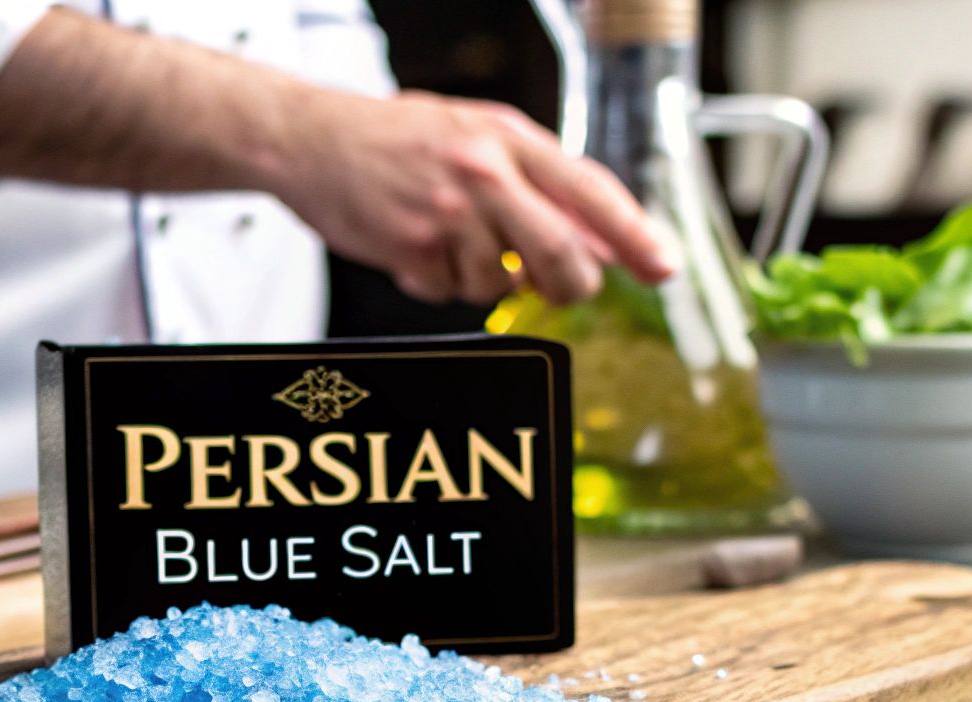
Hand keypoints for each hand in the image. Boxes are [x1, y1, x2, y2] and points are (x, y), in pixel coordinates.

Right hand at [270, 90, 676, 306]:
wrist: (310, 141)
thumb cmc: (397, 139)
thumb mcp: (478, 138)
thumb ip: (539, 184)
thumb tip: (598, 240)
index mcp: (509, 137)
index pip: (592, 191)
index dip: (635, 235)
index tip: (662, 267)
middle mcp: (484, 171)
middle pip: (561, 254)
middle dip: (568, 284)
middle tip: (554, 285)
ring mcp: (448, 212)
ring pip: (501, 284)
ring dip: (483, 280)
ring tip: (451, 241)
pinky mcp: (412, 248)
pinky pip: (450, 294)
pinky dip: (439, 283)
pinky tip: (418, 248)